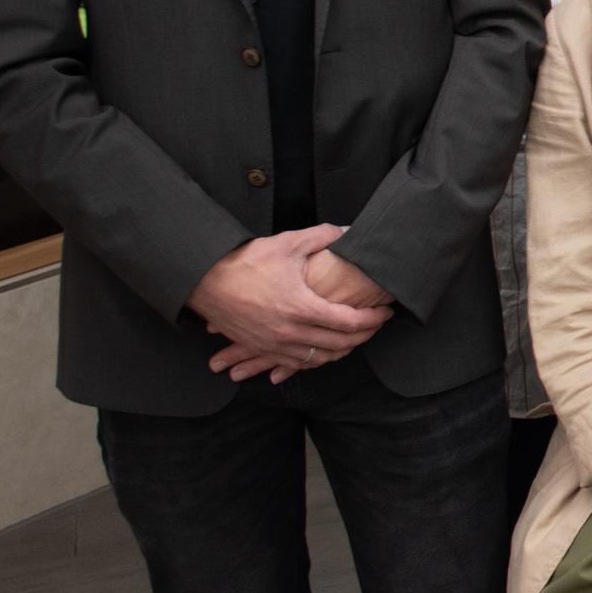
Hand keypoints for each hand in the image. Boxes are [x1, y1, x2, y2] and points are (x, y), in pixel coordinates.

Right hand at [190, 226, 390, 382]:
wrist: (205, 281)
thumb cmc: (246, 261)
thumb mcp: (288, 244)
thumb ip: (323, 237)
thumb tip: (348, 228)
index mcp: (303, 307)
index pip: (350, 322)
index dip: (373, 319)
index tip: (386, 311)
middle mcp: (291, 332)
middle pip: (340, 345)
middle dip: (365, 336)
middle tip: (377, 325)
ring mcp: (275, 344)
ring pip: (320, 359)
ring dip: (342, 351)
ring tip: (356, 338)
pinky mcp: (262, 348)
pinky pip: (296, 363)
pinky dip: (316, 359)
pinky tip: (324, 350)